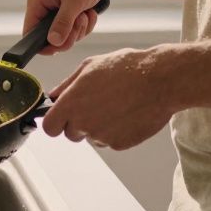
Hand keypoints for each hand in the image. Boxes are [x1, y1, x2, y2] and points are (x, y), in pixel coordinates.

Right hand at [24, 0, 109, 53]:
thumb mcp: (74, 0)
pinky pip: (74, 34)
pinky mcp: (67, 19)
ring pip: (64, 39)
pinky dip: (85, 27)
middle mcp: (43, 11)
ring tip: (85, 12)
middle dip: (69, 35)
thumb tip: (53, 42)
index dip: (42, 45)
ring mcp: (55, 16)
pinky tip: (89, 13)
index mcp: (37, 3)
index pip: (29, 33)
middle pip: (49, 41)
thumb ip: (63, 22)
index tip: (59, 46)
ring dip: (79, 30)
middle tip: (80, 20)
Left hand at [40, 46, 179, 150]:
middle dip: (78, 123)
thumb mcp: (90, 66)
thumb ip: (67, 84)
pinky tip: (127, 113)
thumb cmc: (127, 68)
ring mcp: (102, 136)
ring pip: (92, 137)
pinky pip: (111, 141)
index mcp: (72, 104)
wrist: (160, 80)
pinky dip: (116, 131)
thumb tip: (54, 95)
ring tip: (116, 104)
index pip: (49, 127)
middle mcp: (84, 123)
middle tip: (96, 104)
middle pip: (70, 134)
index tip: (62, 116)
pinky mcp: (120, 144)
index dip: (55, 121)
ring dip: (98, 126)